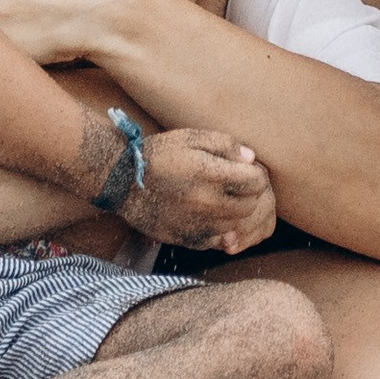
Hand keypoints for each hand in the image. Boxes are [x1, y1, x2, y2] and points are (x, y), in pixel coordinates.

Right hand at [136, 126, 277, 254]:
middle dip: (248, 194)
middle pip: (250, 206)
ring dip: (234, 213)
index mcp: (211, 175)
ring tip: (219, 199)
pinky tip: (206, 215)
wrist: (122, 182)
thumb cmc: (159, 155)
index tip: (244, 170)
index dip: (254, 174)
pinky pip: (217, 241)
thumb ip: (225, 145)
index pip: (257, 183)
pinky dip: (218, 230)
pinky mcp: (187, 240)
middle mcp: (208, 203)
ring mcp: (198, 225)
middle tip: (235, 185)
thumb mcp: (191, 137)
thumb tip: (251, 158)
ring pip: (236, 225)